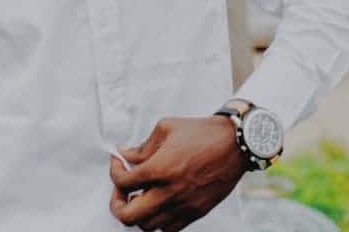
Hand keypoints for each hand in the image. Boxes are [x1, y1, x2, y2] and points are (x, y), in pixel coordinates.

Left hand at [109, 115, 245, 230]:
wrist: (234, 145)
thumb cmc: (202, 133)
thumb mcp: (166, 128)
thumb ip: (142, 146)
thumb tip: (125, 154)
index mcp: (160, 169)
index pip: (123, 182)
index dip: (114, 171)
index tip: (118, 162)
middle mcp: (169, 192)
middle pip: (128, 216)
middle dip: (117, 203)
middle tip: (122, 188)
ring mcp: (183, 206)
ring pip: (147, 226)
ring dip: (137, 212)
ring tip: (140, 195)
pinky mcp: (195, 213)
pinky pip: (168, 230)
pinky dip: (157, 221)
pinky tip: (158, 203)